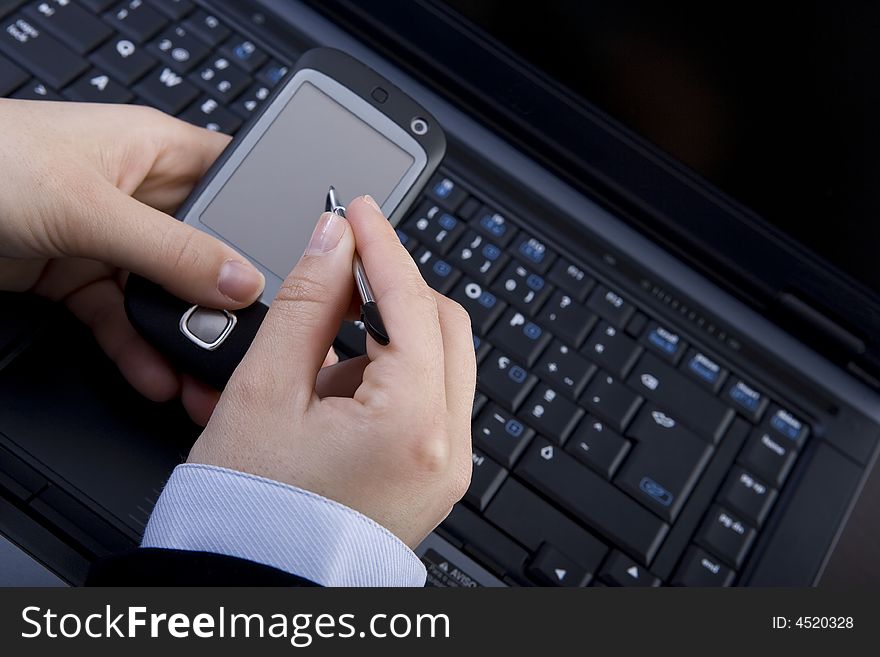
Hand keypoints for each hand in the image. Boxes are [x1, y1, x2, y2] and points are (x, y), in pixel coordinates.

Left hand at [0, 100, 266, 423]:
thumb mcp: (89, 206)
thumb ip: (171, 249)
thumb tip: (239, 281)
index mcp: (158, 152)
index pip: (237, 183)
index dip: (269, 221)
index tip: (298, 269)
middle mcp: (142, 196)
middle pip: (207, 252)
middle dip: (227, 299)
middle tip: (250, 340)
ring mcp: (112, 241)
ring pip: (167, 295)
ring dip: (184, 335)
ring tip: (206, 374)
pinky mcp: (81, 279)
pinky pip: (123, 320)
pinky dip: (139, 350)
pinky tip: (157, 374)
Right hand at [188, 197, 475, 546]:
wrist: (255, 587)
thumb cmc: (250, 515)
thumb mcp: (264, 392)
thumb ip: (305, 304)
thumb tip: (332, 242)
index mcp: (413, 427)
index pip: (413, 304)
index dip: (382, 246)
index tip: (360, 210)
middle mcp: (448, 450)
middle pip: (444, 327)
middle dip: (393, 290)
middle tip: (341, 270)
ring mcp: (446, 467)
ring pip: (438, 362)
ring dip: (387, 339)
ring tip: (317, 366)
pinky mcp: (432, 475)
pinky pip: (427, 401)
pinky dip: (389, 377)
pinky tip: (334, 394)